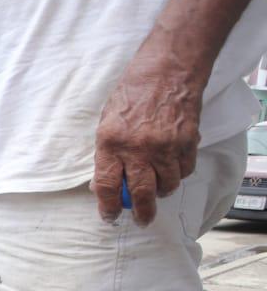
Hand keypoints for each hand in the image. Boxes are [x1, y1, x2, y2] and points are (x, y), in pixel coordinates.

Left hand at [92, 52, 201, 225]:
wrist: (167, 71)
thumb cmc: (132, 95)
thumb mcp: (107, 123)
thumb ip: (105, 155)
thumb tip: (102, 185)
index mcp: (111, 143)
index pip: (107, 186)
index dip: (108, 207)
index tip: (110, 216)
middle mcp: (139, 148)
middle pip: (142, 193)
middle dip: (142, 212)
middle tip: (141, 220)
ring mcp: (166, 146)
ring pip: (168, 185)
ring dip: (162, 190)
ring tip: (157, 186)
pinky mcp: (187, 141)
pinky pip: (185, 170)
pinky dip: (179, 173)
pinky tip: (172, 166)